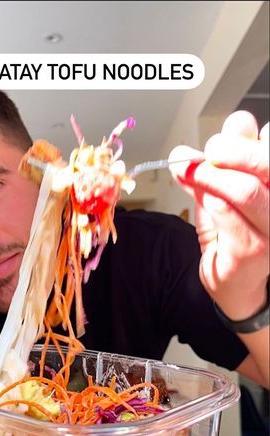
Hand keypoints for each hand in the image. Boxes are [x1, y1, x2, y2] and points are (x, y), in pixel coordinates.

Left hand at [169, 111, 268, 320]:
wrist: (236, 289)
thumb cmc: (232, 241)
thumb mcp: (220, 201)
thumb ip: (207, 177)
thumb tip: (185, 153)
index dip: (248, 135)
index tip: (222, 137)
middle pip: (266, 163)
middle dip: (231, 150)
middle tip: (206, 152)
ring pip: (247, 190)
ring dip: (213, 176)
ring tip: (191, 172)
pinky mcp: (252, 251)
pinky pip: (228, 217)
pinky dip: (211, 202)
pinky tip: (203, 199)